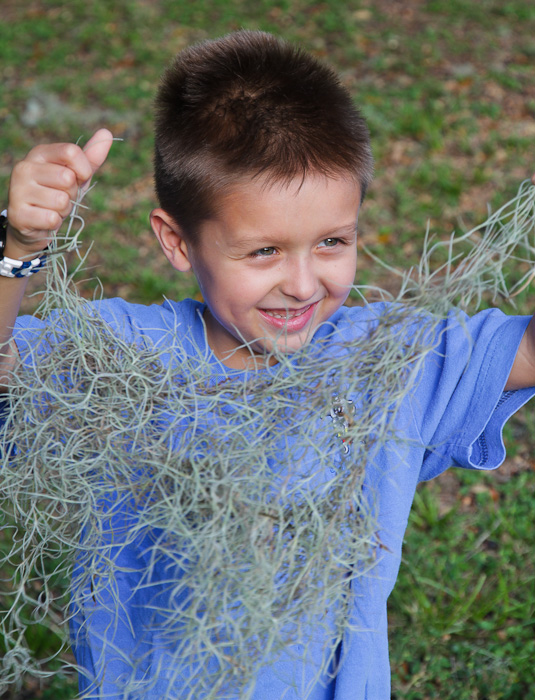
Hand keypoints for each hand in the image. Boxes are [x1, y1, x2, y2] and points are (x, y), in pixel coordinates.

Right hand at [5, 128, 112, 256]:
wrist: (32, 222)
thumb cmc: (57, 194)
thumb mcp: (75, 175)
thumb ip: (90, 157)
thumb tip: (107, 133)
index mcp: (39, 153)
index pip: (71, 152)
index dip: (84, 170)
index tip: (79, 179)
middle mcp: (24, 167)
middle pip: (67, 178)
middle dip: (72, 194)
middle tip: (60, 197)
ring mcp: (18, 190)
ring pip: (61, 201)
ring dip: (63, 210)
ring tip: (51, 208)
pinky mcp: (17, 213)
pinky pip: (51, 219)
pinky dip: (53, 223)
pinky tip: (43, 219)